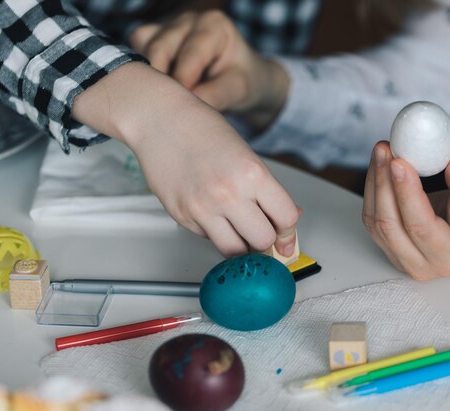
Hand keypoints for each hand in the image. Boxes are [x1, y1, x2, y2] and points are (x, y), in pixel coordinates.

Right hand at [72, 62, 298, 257]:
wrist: (159, 120)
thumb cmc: (203, 130)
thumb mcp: (248, 156)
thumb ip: (268, 191)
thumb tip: (290, 219)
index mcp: (252, 173)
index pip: (286, 218)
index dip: (288, 232)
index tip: (286, 237)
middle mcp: (228, 193)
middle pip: (263, 241)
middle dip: (266, 240)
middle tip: (261, 232)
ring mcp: (202, 208)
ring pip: (235, 251)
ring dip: (241, 244)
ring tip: (239, 229)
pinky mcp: (182, 216)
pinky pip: (209, 238)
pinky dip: (216, 232)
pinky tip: (212, 212)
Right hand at [130, 10, 288, 129]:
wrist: (238, 80)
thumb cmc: (240, 81)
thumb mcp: (237, 90)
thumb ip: (214, 96)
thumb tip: (184, 108)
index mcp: (213, 25)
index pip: (189, 55)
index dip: (183, 84)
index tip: (182, 109)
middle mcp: (188, 20)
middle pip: (160, 49)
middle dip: (162, 82)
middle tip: (166, 111)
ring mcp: (167, 27)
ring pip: (143, 49)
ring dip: (149, 77)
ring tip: (162, 102)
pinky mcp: (151, 39)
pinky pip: (134, 52)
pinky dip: (141, 74)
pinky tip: (155, 92)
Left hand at [362, 141, 449, 281]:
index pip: (420, 226)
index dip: (406, 193)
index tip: (399, 162)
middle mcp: (422, 265)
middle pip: (390, 225)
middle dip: (383, 183)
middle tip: (385, 149)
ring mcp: (402, 258)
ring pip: (375, 221)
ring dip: (374, 183)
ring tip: (383, 150)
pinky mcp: (391, 245)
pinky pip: (373, 218)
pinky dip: (374, 189)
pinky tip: (381, 165)